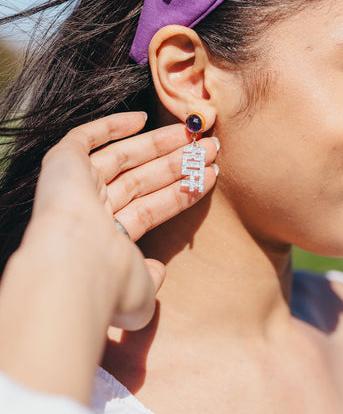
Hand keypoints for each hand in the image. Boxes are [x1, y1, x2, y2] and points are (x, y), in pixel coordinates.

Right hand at [32, 111, 218, 328]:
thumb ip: (152, 280)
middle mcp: (94, 211)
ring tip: (195, 133)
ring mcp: (78, 187)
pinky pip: (86, 137)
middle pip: (143, 179)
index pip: (152, 208)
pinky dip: (112, 125)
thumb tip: (158, 272)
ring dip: (160, 144)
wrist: (78, 267)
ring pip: (124, 157)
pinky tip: (143, 118)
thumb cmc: (112, 284)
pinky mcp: (62, 164)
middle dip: (179, 164)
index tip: (210, 175)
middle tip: (210, 149)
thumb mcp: (143, 295)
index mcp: (110, 239)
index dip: (182, 192)